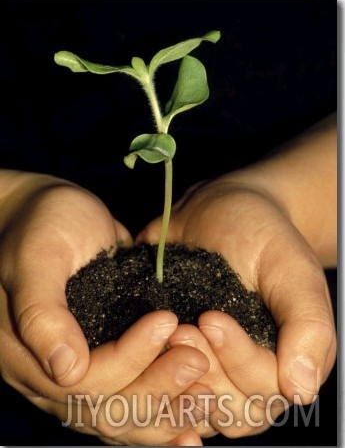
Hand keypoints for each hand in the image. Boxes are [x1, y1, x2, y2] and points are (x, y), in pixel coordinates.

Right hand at [0, 171, 210, 444]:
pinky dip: (163, 399)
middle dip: (156, 387)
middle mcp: (50, 373)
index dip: (128, 358)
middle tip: (197, 360)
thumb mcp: (37, 258)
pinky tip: (195, 402)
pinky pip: (131, 390)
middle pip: (106, 407)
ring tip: (206, 394)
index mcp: (25, 354)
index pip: (83, 380)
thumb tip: (66, 369)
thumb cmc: (41, 224)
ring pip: (121, 410)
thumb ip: (42, 311)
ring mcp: (78, 368)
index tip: (166, 321)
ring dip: (165, 405)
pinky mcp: (103, 356)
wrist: (52, 212)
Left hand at [138, 174, 336, 436]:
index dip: (238, 360)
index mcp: (286, 356)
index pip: (265, 388)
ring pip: (198, 402)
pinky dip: (156, 373)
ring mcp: (213, 362)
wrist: (224, 209)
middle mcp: (249, 368)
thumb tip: (301, 390)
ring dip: (178, 377)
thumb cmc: (263, 234)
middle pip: (231, 406)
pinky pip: (168, 382)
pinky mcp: (180, 350)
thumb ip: (308, 324)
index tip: (210, 318)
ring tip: (167, 332)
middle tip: (181, 330)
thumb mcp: (292, 268)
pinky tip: (144, 347)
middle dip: (206, 370)